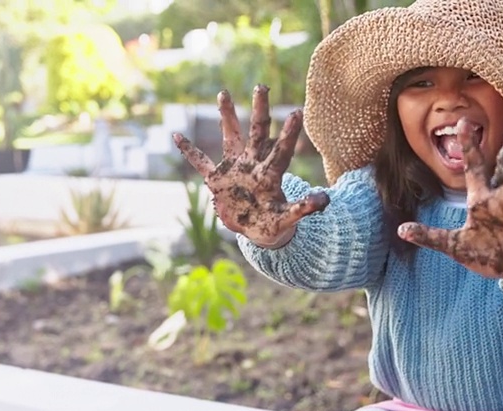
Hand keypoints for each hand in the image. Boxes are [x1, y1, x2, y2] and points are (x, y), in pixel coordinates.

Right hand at [173, 85, 328, 247]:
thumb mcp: (288, 218)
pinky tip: (177, 136)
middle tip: (262, 87)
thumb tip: (326, 200)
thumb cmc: (275, 225)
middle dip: (259, 111)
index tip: (296, 112)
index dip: (288, 134)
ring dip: (227, 117)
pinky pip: (200, 162)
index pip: (280, 151)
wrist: (257, 231)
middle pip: (257, 133)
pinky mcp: (216, 180)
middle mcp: (252, 165)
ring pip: (230, 137)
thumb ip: (303, 208)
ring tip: (223, 93)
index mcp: (269, 175)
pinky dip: (189, 151)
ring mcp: (234, 170)